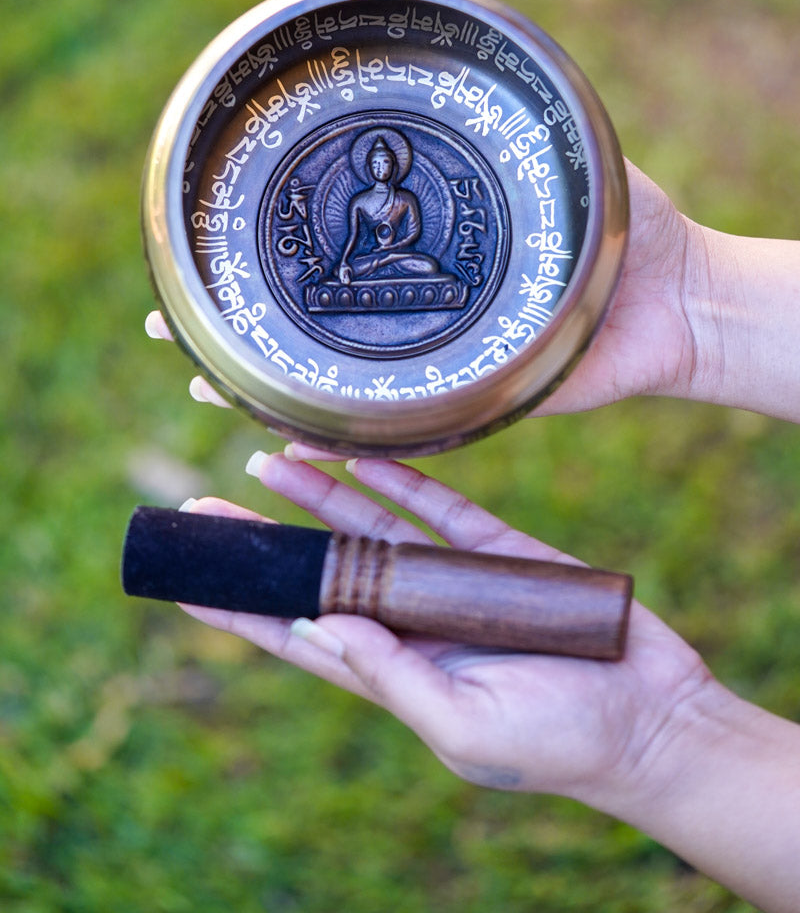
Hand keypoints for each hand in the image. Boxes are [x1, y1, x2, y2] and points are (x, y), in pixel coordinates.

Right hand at [147, 156, 799, 424]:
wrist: (683, 300)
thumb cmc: (632, 232)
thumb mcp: (563, 164)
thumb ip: (514, 131)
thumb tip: (460, 77)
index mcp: (430, 268)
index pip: (333, 265)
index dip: (266, 260)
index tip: (201, 245)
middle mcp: (424, 322)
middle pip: (312, 334)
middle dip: (234, 329)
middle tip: (164, 319)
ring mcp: (443, 368)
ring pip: (334, 388)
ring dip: (261, 386)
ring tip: (197, 376)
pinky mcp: (476, 406)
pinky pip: (397, 429)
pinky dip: (337, 436)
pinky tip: (281, 432)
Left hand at [179, 453, 713, 803]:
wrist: (654, 718)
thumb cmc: (561, 743)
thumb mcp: (468, 729)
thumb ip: (395, 680)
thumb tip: (323, 626)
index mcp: (394, 671)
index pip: (296, 634)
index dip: (240, 608)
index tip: (187, 580)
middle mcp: (411, 623)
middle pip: (320, 571)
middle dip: (266, 539)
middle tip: (208, 502)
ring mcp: (452, 584)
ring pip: (369, 529)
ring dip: (320, 495)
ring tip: (268, 458)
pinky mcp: (498, 552)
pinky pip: (438, 508)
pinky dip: (400, 481)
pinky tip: (361, 457)